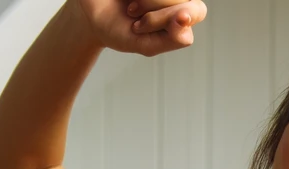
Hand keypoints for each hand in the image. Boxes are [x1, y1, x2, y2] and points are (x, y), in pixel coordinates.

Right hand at [72, 0, 205, 56]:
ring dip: (148, 2)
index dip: (175, 18)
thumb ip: (172, 39)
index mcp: (182, 15)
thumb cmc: (121, 30)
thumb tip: (186, 21)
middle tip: (137, 22)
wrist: (91, 14)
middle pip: (184, 0)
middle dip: (157, 16)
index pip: (197, 11)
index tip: (144, 27)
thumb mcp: (146, 45)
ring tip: (132, 10)